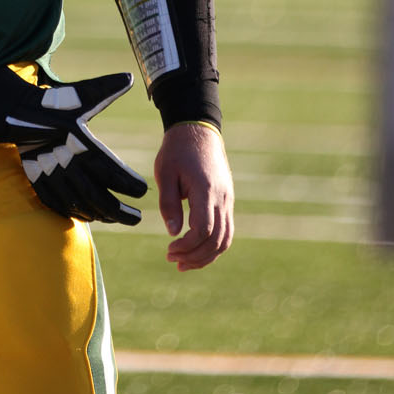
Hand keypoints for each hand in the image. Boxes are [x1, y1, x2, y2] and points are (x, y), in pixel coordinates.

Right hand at [0, 67, 147, 225]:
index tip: (143, 190)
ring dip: (99, 214)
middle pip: (96, 196)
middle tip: (137, 218)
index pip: (110, 171)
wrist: (13, 110)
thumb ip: (105, 88)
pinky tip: (88, 216)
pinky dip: (74, 212)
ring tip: (116, 218)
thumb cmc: (52, 102)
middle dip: (119, 211)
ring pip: (78, 203)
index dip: (128, 183)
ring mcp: (49, 173)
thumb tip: (129, 78)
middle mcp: (65, 161)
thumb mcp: (79, 93)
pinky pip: (57, 203)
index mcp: (79, 142)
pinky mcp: (36, 179)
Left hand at [155, 122, 234, 269]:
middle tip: (172, 260)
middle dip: (195, 256)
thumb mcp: (165, 173)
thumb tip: (173, 233)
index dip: (187, 246)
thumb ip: (169, 203)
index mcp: (205, 190)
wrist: (198, 130)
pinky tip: (196, 251)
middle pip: (217, 240)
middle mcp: (222, 198)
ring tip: (184, 264)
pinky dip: (213, 245)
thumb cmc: (177, 150)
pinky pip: (226, 230)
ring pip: (225, 239)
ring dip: (206, 256)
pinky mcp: (227, 201)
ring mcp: (227, 200)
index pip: (203, 229)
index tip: (169, 249)